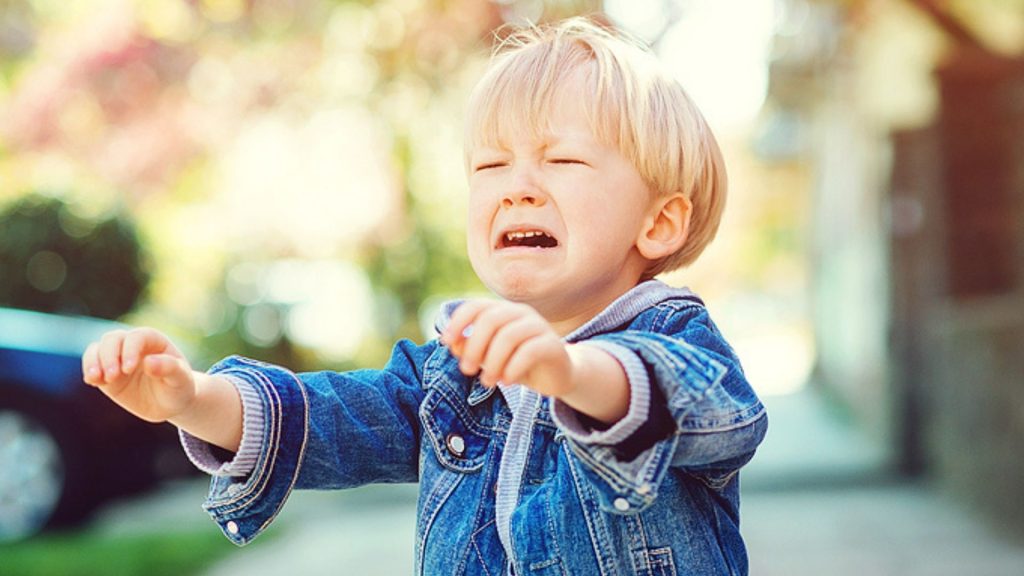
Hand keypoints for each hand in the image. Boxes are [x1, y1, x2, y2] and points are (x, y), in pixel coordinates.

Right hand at [82, 328, 196, 423]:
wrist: (169, 403)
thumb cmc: (179, 387)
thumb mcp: (181, 379)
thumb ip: (169, 368)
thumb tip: (149, 362)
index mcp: (153, 340)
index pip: (136, 337)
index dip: (130, 350)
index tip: (128, 369)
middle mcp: (132, 345)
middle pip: (112, 339)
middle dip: (109, 356)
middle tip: (112, 377)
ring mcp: (117, 357)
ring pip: (97, 349)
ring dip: (93, 362)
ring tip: (96, 378)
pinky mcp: (106, 372)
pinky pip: (91, 365)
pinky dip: (89, 371)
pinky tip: (92, 382)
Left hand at [441, 300, 575, 398]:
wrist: (556, 375)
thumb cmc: (517, 363)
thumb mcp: (489, 357)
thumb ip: (471, 348)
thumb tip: (453, 344)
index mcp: (503, 311)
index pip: (476, 306)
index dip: (458, 321)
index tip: (446, 342)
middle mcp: (521, 313)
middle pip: (491, 320)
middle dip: (474, 346)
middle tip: (467, 370)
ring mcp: (539, 326)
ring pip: (509, 336)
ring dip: (493, 361)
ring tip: (487, 381)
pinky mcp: (553, 344)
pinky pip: (529, 351)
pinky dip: (513, 367)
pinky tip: (506, 381)